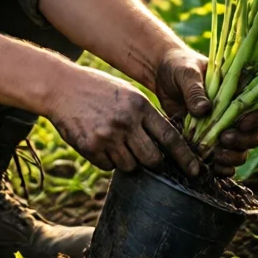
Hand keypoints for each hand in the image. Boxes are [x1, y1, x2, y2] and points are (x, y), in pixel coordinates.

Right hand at [48, 65, 200, 176]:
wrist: (61, 87)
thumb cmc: (98, 89)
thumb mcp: (128, 94)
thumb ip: (146, 116)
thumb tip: (166, 143)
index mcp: (140, 106)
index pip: (170, 137)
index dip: (185, 157)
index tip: (196, 171)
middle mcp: (126, 122)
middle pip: (153, 159)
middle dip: (153, 162)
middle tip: (147, 156)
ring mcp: (107, 136)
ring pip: (130, 166)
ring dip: (127, 161)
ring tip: (116, 142)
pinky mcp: (90, 147)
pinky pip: (108, 166)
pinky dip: (107, 160)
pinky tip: (99, 141)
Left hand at [151, 43, 257, 177]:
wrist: (161, 78)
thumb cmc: (178, 68)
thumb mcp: (185, 72)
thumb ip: (195, 89)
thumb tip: (204, 109)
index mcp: (242, 90)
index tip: (241, 123)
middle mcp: (239, 112)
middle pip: (256, 133)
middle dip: (243, 140)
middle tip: (223, 139)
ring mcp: (227, 128)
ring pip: (243, 149)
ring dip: (233, 156)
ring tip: (215, 155)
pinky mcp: (212, 142)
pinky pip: (226, 160)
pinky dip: (223, 167)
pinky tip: (212, 167)